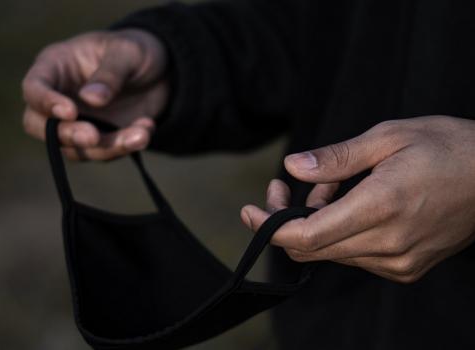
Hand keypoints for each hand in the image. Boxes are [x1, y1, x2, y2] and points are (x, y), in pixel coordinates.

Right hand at [22, 29, 168, 159]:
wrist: (161, 73)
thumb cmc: (136, 52)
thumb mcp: (128, 53)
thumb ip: (111, 74)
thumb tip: (91, 99)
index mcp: (56, 66)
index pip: (34, 88)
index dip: (45, 102)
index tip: (71, 112)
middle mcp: (59, 98)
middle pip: (39, 126)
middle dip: (66, 135)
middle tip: (93, 136)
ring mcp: (77, 123)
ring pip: (75, 148)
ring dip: (108, 147)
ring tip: (141, 135)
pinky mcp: (99, 140)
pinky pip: (103, 153)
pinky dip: (125, 147)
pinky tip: (146, 129)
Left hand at [241, 116, 474, 282]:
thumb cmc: (448, 148)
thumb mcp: (388, 138)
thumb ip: (336, 158)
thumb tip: (293, 168)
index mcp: (382, 207)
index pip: (306, 236)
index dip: (269, 226)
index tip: (248, 211)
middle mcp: (388, 245)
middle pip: (310, 249)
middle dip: (285, 220)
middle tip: (286, 185)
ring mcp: (398, 262)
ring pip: (329, 252)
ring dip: (315, 222)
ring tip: (334, 186)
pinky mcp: (404, 268)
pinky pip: (352, 256)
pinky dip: (337, 233)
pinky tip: (351, 205)